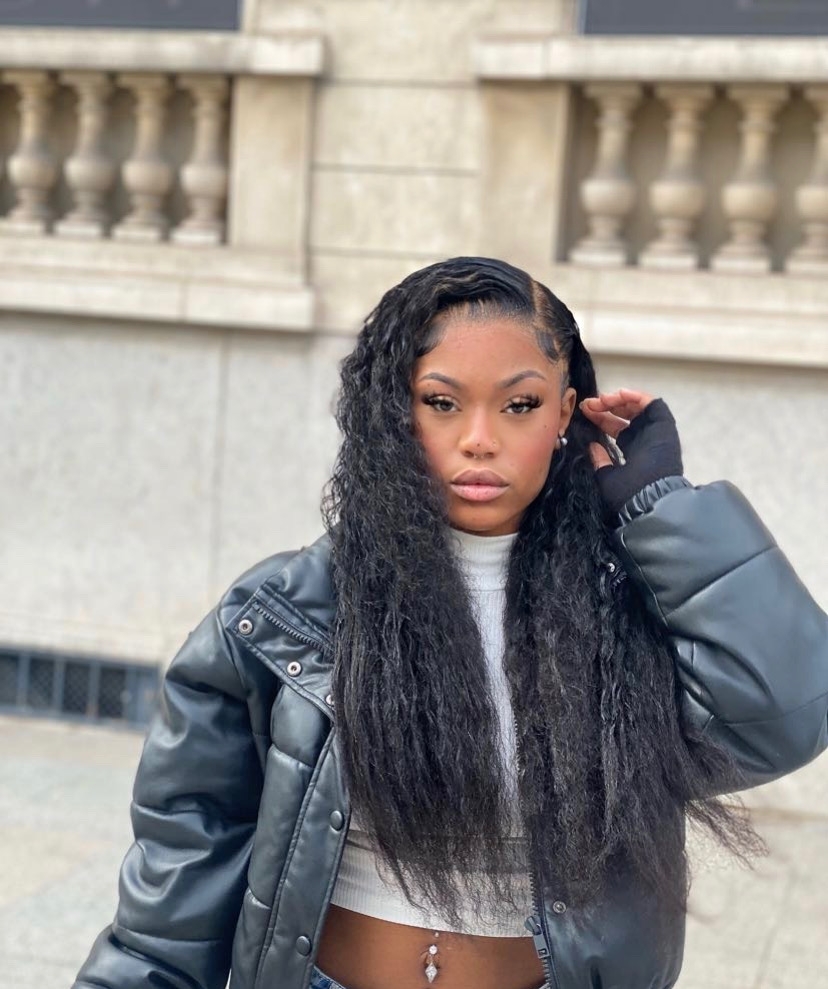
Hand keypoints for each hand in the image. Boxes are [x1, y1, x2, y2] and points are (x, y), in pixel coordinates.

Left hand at [579, 389, 683, 513]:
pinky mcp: (663, 423)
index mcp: (632, 449)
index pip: (614, 427)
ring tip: (601, 400)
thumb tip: (592, 447)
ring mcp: (654, 429)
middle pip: (623, 413)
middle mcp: (643, 437)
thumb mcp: (607, 477)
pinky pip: (650, 402)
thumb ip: (600, 461)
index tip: (584, 412)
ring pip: (635, 405)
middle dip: (605, 406)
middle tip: (588, 404)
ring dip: (617, 399)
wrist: (649, 498)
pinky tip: (618, 395)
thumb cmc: (629, 492)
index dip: (599, 418)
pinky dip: (634, 395)